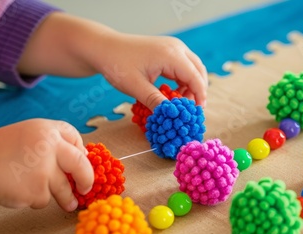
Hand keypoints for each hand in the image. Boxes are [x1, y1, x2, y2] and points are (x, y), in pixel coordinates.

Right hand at [0, 119, 92, 211]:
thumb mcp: (28, 133)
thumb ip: (53, 142)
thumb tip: (82, 157)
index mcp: (47, 130)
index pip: (75, 138)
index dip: (81, 151)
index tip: (82, 161)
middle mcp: (49, 148)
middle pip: (81, 165)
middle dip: (87, 180)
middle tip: (87, 189)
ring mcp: (44, 171)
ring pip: (64, 189)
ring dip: (66, 198)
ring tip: (68, 203)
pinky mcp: (36, 191)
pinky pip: (45, 200)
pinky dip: (36, 199)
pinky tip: (22, 191)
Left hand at [18, 13, 207, 110]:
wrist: (103, 47)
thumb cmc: (117, 65)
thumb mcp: (136, 87)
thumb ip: (155, 101)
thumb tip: (171, 117)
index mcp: (171, 55)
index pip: (195, 78)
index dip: (199, 97)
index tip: (196, 114)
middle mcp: (176, 48)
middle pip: (198, 71)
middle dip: (198, 92)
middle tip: (191, 112)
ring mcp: (172, 47)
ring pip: (192, 69)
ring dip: (190, 86)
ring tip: (181, 104)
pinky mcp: (167, 51)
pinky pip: (183, 67)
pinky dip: (183, 81)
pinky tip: (174, 94)